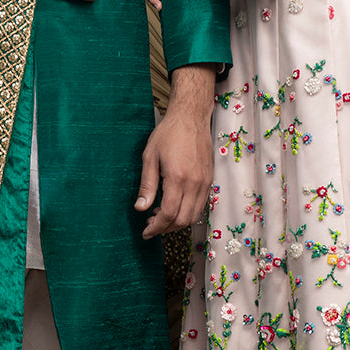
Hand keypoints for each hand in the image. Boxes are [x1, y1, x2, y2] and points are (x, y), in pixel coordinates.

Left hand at [135, 65, 215, 237]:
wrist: (191, 117)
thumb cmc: (168, 134)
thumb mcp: (150, 157)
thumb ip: (147, 185)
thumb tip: (140, 208)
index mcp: (178, 177)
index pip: (168, 214)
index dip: (156, 227)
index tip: (146, 232)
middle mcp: (195, 183)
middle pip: (182, 220)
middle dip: (165, 228)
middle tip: (151, 225)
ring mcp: (205, 182)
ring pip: (193, 216)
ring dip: (177, 223)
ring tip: (160, 216)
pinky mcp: (209, 180)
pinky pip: (200, 205)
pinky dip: (187, 213)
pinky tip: (174, 206)